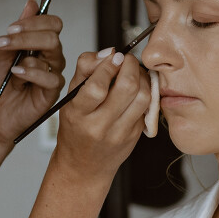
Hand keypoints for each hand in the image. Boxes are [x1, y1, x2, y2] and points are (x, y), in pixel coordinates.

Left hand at [0, 1, 69, 146]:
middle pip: (53, 35)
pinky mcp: (53, 91)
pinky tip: (17, 76)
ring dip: (26, 52)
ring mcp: (52, 73)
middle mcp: (48, 57)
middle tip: (7, 40)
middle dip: (28, 34)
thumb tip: (31, 4)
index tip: (12, 27)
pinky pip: (50, 76)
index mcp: (37, 45)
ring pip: (53, 51)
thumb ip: (16, 32)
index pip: (50, 23)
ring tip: (9, 65)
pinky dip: (32, 73)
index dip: (35, 21)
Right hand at [45, 49, 151, 185]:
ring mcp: (120, 133)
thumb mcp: (71, 98)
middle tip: (127, 60)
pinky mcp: (135, 135)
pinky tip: (138, 88)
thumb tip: (108, 53)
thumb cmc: (76, 127)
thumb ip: (85, 70)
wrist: (84, 165)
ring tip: (134, 72)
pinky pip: (147, 107)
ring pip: (143, 97)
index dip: (109, 66)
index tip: (115, 56)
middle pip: (126, 88)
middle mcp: (99, 126)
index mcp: (78, 114)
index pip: (97, 87)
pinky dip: (146, 91)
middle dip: (131, 66)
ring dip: (143, 77)